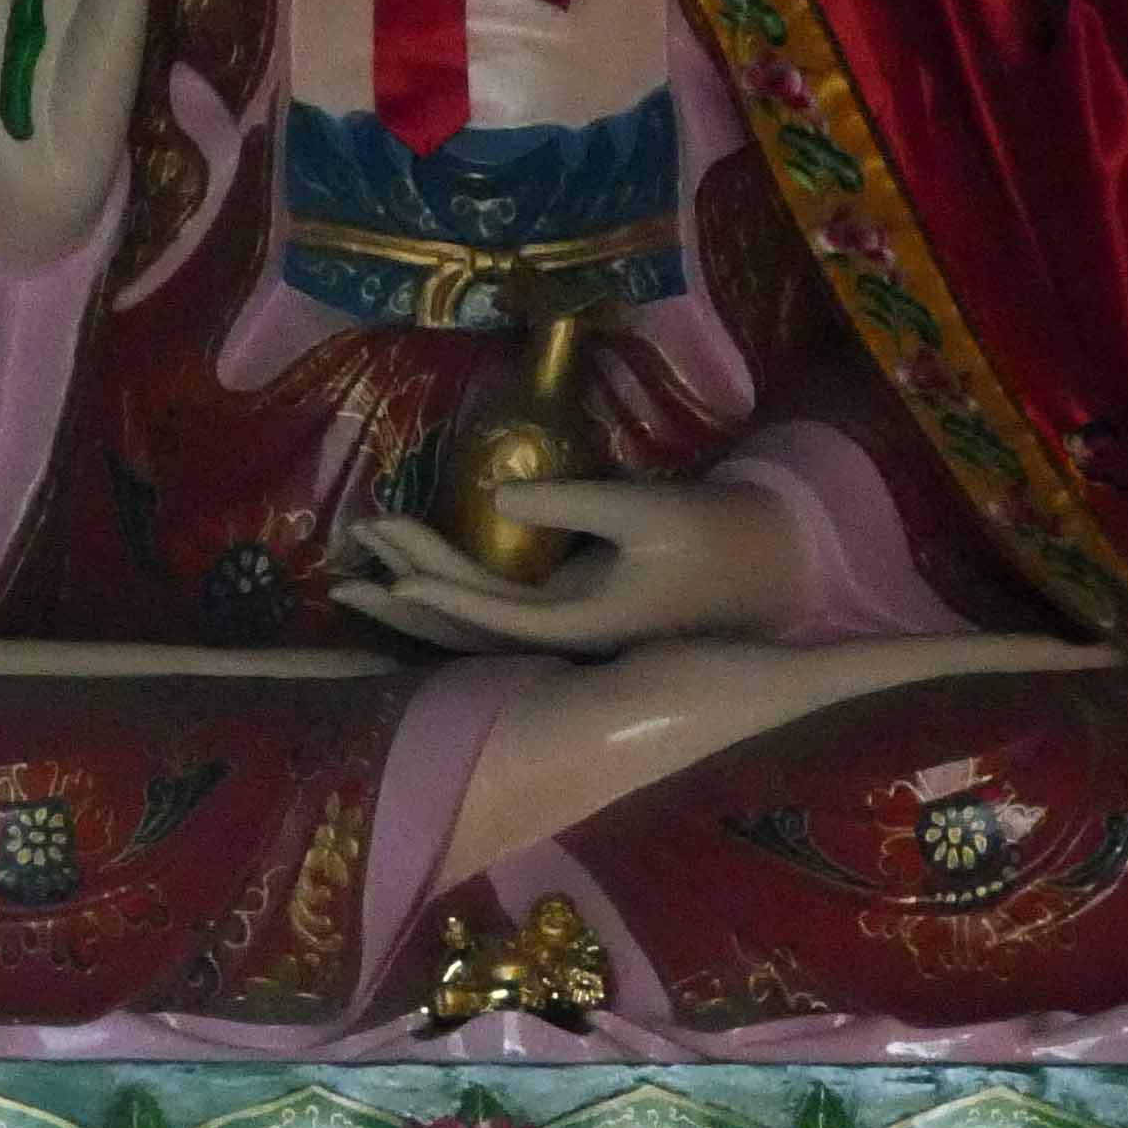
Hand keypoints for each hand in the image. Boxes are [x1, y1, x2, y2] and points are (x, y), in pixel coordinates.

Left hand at [333, 477, 806, 653]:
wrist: (768, 564)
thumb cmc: (714, 535)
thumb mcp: (649, 510)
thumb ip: (574, 501)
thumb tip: (499, 491)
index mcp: (585, 627)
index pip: (498, 616)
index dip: (445, 594)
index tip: (395, 573)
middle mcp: (562, 637)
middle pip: (468, 621)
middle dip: (411, 580)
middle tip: (358, 535)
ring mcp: (562, 624)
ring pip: (474, 616)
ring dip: (421, 582)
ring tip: (369, 544)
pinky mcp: (567, 607)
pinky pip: (493, 601)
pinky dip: (452, 579)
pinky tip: (414, 557)